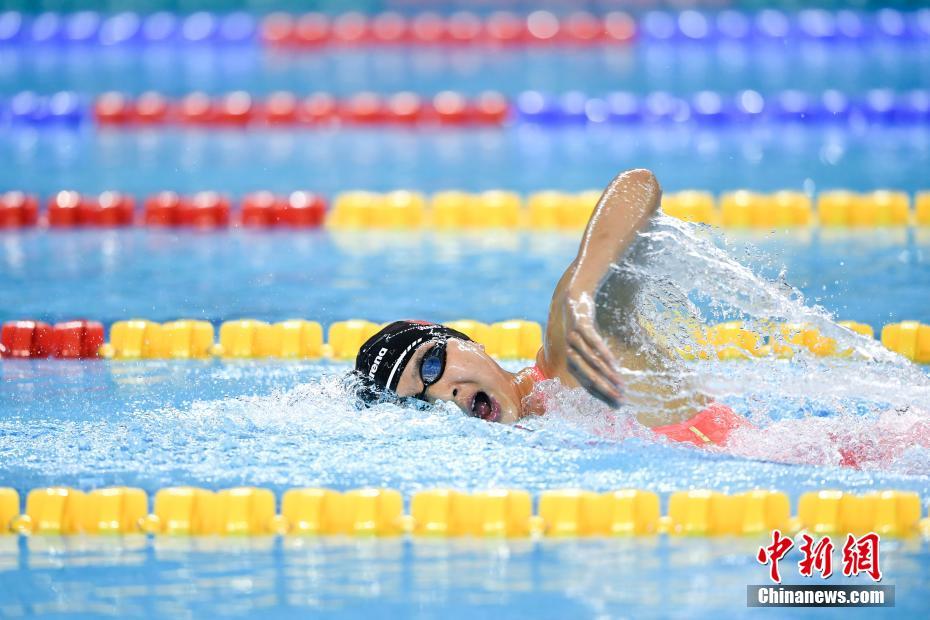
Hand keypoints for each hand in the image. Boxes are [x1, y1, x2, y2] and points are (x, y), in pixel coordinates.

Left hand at [562, 289, 623, 406]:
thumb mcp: (589, 348)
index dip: (602, 395)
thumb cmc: (585, 329)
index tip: (618, 405)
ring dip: (607, 375)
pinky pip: (594, 343)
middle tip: (621, 399)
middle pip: (589, 377)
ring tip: (620, 384)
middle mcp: (570, 354)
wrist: (574, 299)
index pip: (587, 385)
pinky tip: (614, 364)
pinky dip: (604, 354)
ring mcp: (574, 340)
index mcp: (572, 363)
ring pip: (592, 362)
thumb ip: (598, 364)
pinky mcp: (581, 326)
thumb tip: (615, 380)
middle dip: (605, 390)